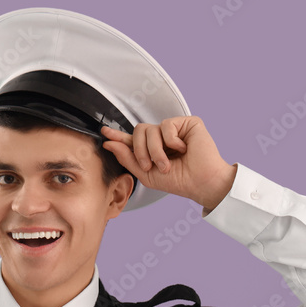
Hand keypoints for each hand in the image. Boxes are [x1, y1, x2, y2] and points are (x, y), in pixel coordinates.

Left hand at [101, 116, 236, 211]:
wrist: (200, 183)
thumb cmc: (179, 181)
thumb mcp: (147, 174)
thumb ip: (128, 158)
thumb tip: (110, 144)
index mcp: (153, 149)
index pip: (132, 139)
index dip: (118, 135)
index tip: (104, 133)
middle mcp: (162, 137)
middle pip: (138, 130)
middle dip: (139, 150)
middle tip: (149, 165)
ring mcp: (174, 129)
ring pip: (149, 129)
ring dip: (155, 151)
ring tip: (168, 164)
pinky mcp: (187, 123)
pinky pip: (166, 125)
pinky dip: (171, 141)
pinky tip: (183, 149)